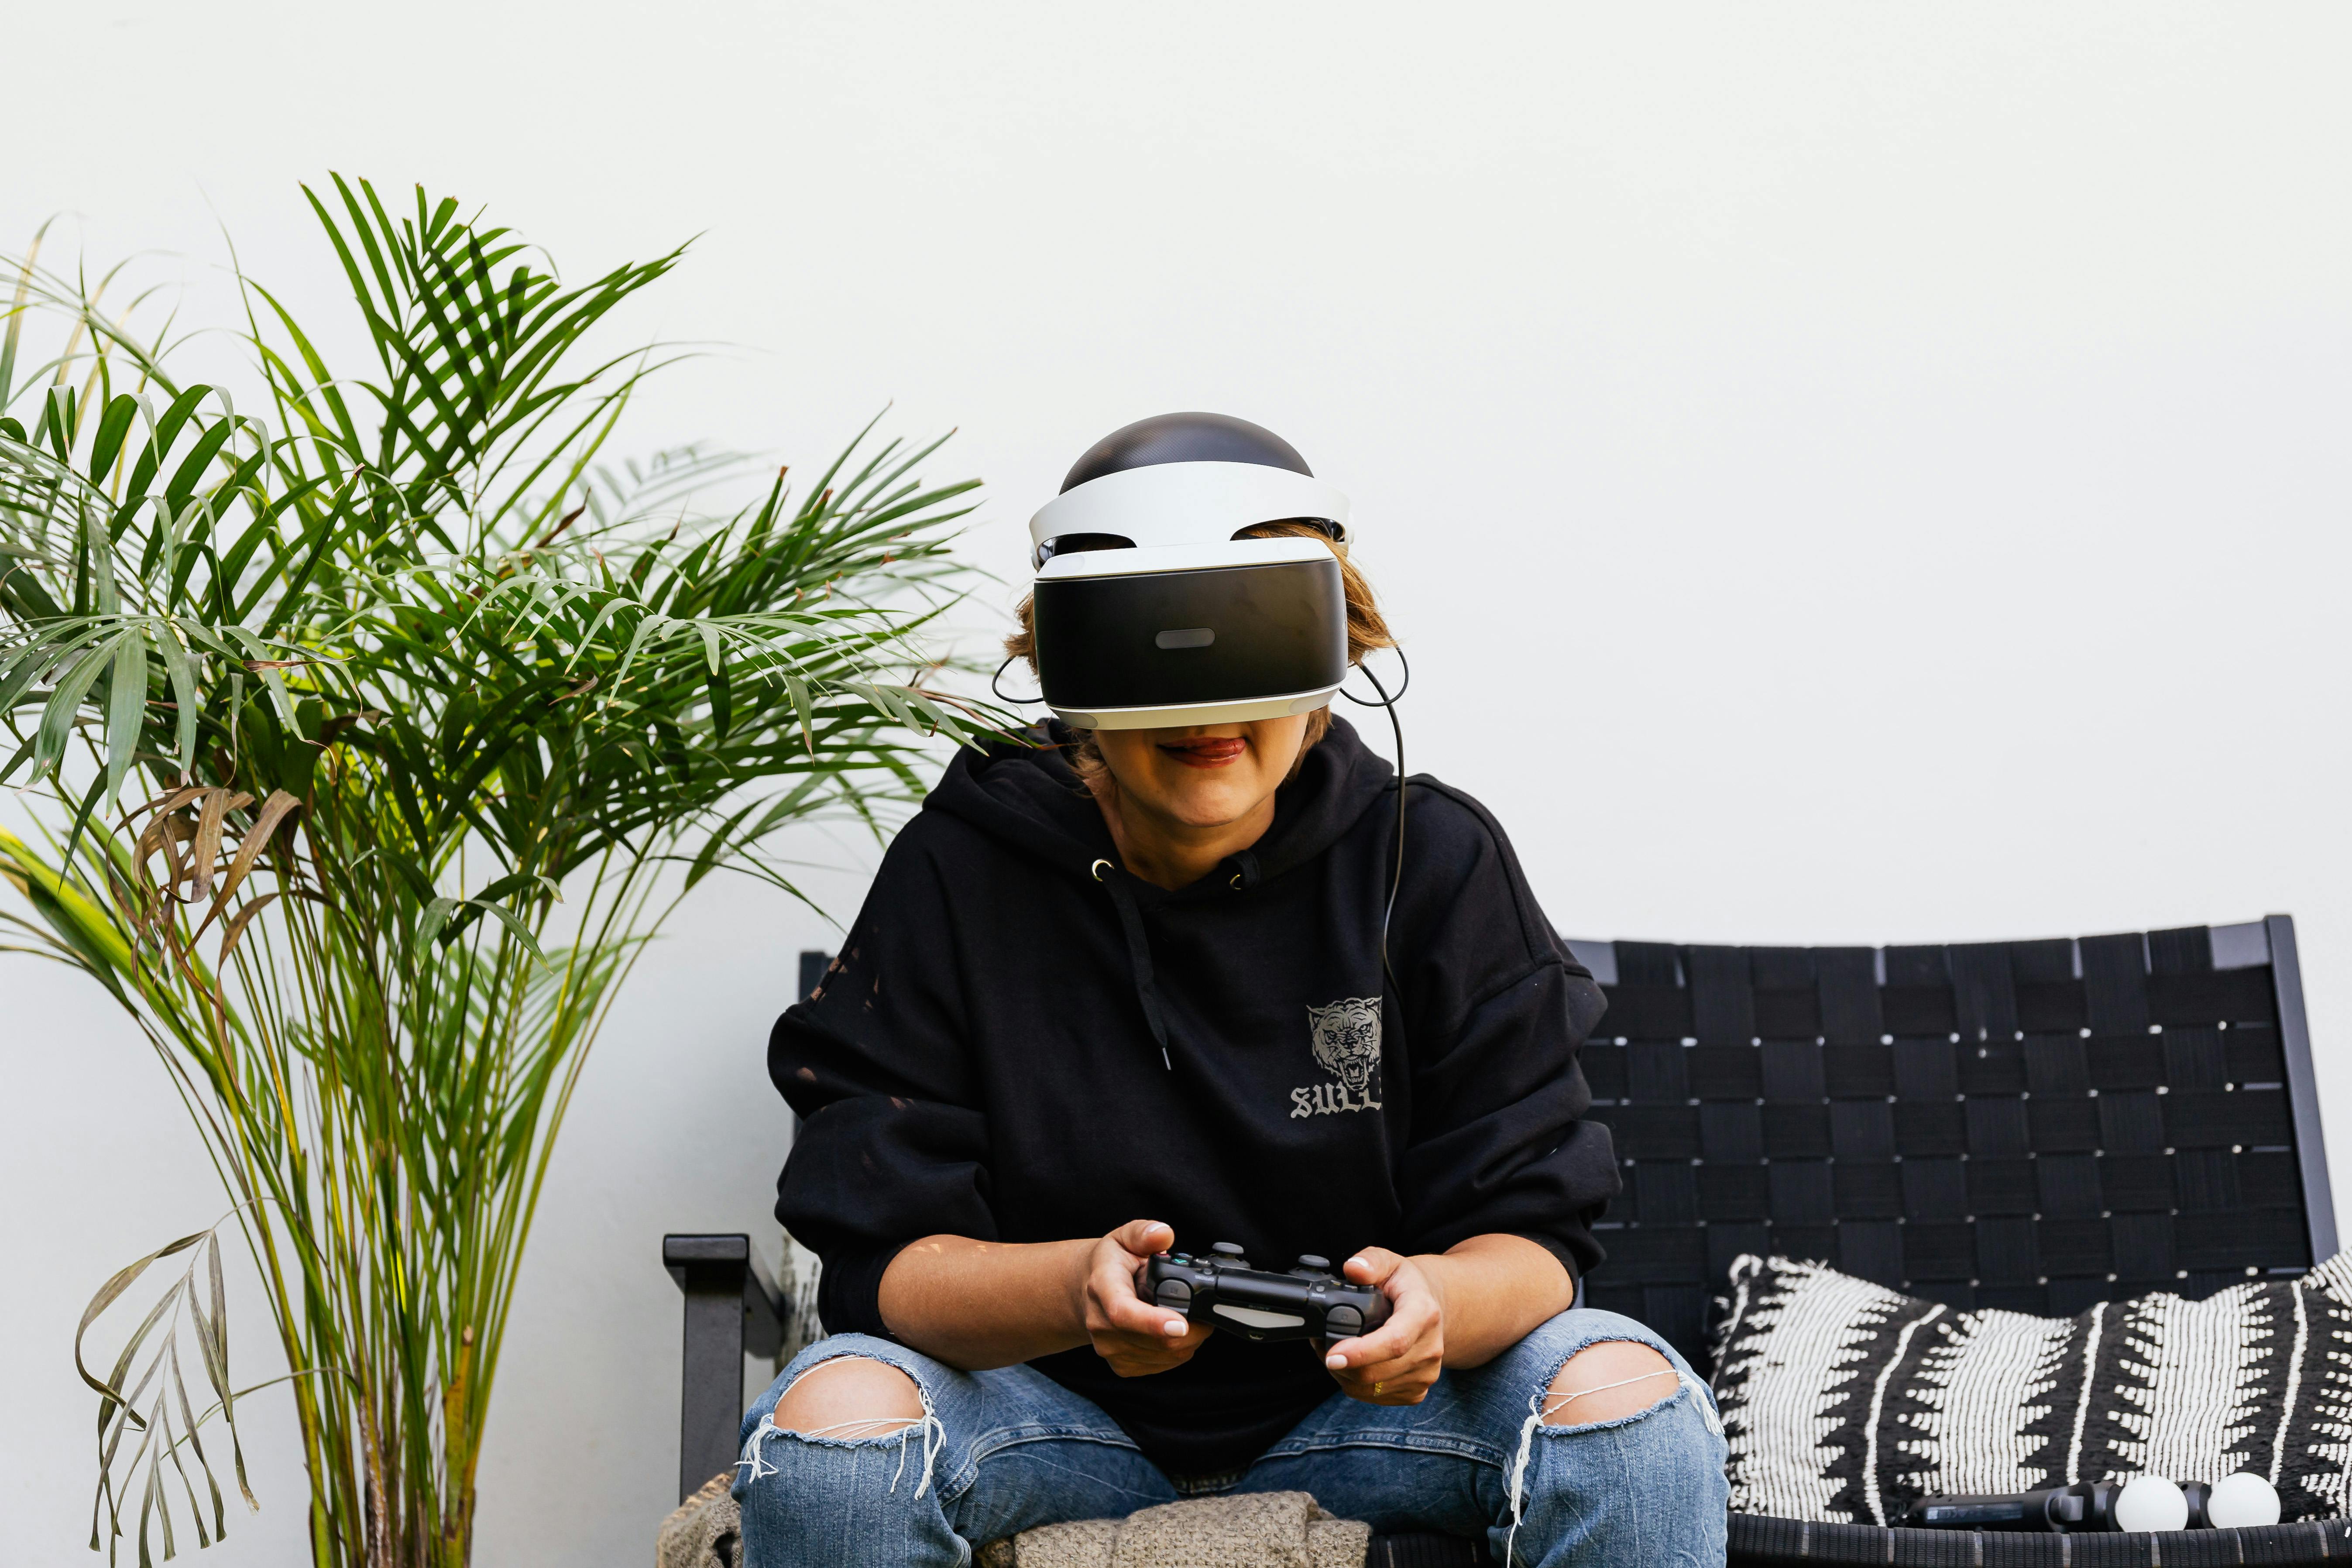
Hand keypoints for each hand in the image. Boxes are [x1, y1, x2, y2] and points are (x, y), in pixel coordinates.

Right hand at [1074, 1220, 1211, 1376]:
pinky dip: (1177, 1351)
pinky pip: (1162, 1365)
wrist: (1087, 1292)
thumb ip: (1143, 1233)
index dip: (1153, 1323)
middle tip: (1200, 1308)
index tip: (1181, 1325)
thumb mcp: (1124, 1238)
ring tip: (1183, 1314)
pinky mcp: (1121, 1365)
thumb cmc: (1110, 1265)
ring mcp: (1109, 1349)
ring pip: (1165, 1355)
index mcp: (1102, 1288)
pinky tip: (1171, 1330)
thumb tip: (1163, 1234)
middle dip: (1190, 1328)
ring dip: (1187, 1340)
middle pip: (1155, 1341)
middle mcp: (1101, 1324)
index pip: (1124, 1313)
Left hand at [1322, 1248, 1443, 1404]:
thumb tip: (1353, 1268)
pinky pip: (1376, 1397)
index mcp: (1424, 1314)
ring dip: (1344, 1375)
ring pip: (1372, 1389)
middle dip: (1340, 1364)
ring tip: (1335, 1352)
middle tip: (1321, 1346)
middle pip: (1376, 1372)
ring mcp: (1426, 1374)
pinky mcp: (1417, 1391)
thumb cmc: (1407, 1285)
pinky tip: (1352, 1365)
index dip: (1361, 1353)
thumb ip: (1371, 1261)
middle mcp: (1431, 1348)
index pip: (1394, 1342)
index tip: (1332, 1355)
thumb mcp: (1390, 1263)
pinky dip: (1356, 1385)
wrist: (1435, 1308)